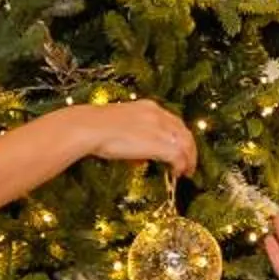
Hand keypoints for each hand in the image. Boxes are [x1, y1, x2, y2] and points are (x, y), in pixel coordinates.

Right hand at [68, 100, 197, 177]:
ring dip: (188, 159)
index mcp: (148, 107)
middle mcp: (158, 115)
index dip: (180, 136)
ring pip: (185, 144)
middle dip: (189, 149)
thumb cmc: (95, 127)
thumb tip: (138, 152)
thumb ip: (133, 133)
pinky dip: (181, 165)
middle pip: (184, 132)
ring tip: (186, 171)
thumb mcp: (120, 124)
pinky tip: (177, 173)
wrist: (89, 127)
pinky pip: (178, 156)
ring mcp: (159, 129)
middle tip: (189, 163)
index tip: (180, 147)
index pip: (174, 121)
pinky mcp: (158, 143)